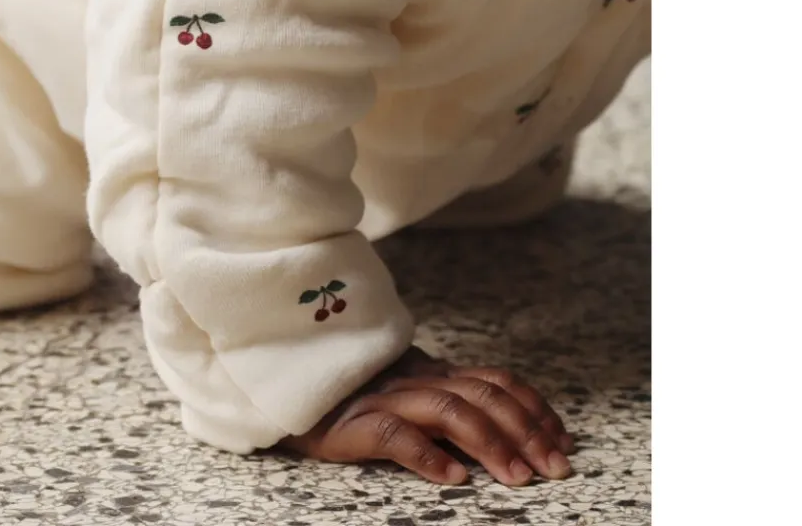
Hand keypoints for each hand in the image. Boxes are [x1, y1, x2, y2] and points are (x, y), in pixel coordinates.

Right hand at [279, 347, 574, 485]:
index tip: (562, 440)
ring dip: (489, 443)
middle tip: (553, 469)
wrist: (289, 391)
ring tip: (516, 478)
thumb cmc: (352, 399)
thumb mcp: (407, 393)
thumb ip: (448, 401)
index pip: (494, 379)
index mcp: (431, 372)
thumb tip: (510, 428)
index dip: (533, 406)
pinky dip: (427, 455)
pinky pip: (394, 435)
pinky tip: (452, 479)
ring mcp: (383, 398)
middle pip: (481, 394)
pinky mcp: (351, 423)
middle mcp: (414, 379)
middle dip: (525, 430)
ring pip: (447, 410)